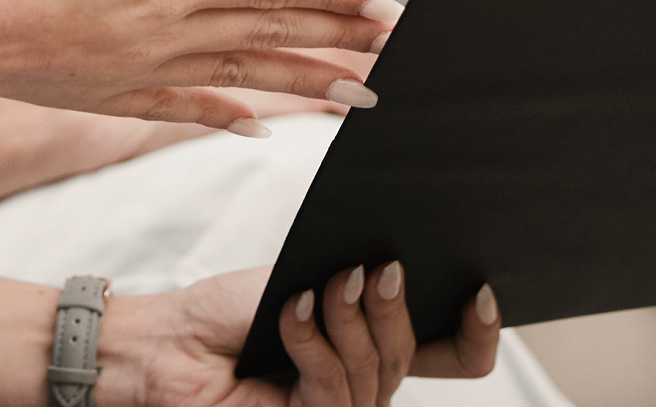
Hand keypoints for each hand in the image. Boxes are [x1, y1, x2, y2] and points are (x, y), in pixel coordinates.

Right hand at [0, 0, 398, 132]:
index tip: (388, 3)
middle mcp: (163, 33)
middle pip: (270, 34)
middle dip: (340, 40)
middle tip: (400, 51)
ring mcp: (135, 72)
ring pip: (240, 77)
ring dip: (304, 85)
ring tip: (357, 98)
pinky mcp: (104, 95)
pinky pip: (183, 108)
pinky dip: (229, 115)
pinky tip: (257, 126)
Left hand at [127, 263, 500, 406]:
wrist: (174, 341)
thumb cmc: (233, 310)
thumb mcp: (305, 279)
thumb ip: (353, 280)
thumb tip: (398, 263)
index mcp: (377, 344)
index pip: (453, 354)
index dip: (479, 334)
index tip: (481, 293)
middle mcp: (366, 381)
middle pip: (411, 356)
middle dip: (393, 308)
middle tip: (376, 270)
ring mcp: (339, 406)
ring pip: (375, 370)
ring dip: (347, 322)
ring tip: (319, 287)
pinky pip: (330, 386)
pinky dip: (312, 342)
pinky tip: (292, 312)